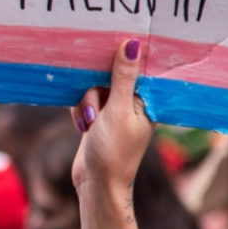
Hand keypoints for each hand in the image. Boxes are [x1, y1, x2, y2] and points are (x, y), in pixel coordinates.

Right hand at [70, 39, 153, 190]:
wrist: (96, 184)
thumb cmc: (113, 151)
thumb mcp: (117, 110)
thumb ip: (123, 77)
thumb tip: (132, 44)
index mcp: (147, 101)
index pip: (136, 68)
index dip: (122, 60)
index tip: (108, 49)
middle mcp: (133, 103)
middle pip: (110, 75)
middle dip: (95, 89)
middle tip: (94, 109)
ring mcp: (115, 111)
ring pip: (94, 87)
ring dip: (86, 101)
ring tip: (88, 122)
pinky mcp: (99, 118)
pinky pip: (86, 100)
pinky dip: (80, 109)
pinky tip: (81, 125)